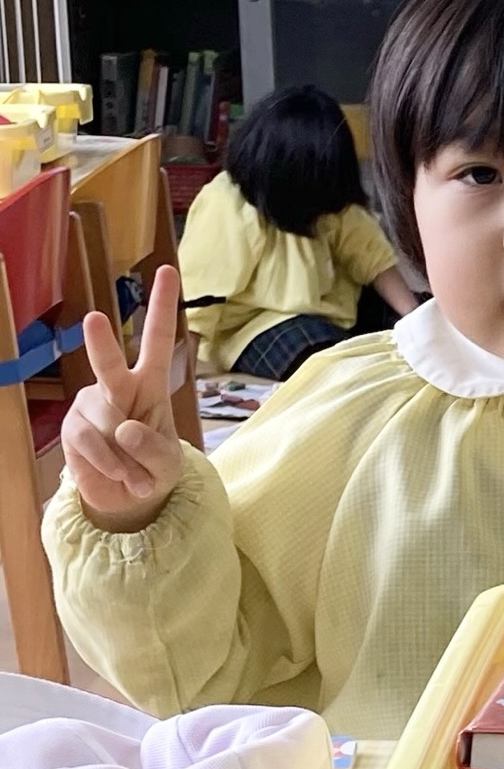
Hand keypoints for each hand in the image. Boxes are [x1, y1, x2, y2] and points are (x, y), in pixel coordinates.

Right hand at [62, 266, 184, 532]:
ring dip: (123, 457)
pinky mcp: (71, 428)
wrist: (127, 498)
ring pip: (104, 423)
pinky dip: (107, 464)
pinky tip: (117, 474)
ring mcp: (91, 406)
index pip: (157, 340)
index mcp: (151, 384)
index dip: (162, 306)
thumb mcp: (168, 464)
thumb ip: (153, 448)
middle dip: (101, 344)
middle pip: (109, 363)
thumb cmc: (154, 469)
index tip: (168, 270)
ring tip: (134, 472)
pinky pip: (89, 444)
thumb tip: (125, 428)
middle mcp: (117, 386)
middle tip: (94, 319)